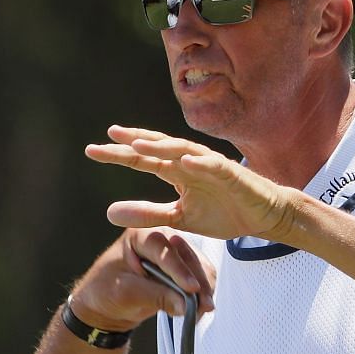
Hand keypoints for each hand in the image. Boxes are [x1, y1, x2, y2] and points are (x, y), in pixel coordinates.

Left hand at [65, 226, 215, 332]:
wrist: (105, 303)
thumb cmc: (105, 291)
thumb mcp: (125, 293)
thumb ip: (155, 296)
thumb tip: (185, 305)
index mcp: (139, 235)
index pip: (163, 248)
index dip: (178, 270)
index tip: (191, 289)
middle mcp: (161, 237)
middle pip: (187, 255)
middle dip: (198, 281)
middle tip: (204, 305)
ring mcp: (174, 251)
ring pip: (198, 266)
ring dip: (204, 289)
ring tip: (203, 310)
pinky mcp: (182, 268)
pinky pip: (200, 278)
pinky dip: (202, 293)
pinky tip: (200, 309)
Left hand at [85, 126, 295, 242]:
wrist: (263, 216)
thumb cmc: (223, 213)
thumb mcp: (178, 218)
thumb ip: (147, 213)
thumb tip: (108, 213)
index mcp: (176, 172)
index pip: (142, 160)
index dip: (119, 154)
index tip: (91, 150)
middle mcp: (190, 163)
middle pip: (157, 149)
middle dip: (133, 141)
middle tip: (108, 135)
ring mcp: (210, 165)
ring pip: (182, 151)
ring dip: (161, 147)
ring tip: (137, 144)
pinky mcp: (232, 174)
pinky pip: (214, 166)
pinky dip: (199, 162)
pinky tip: (183, 161)